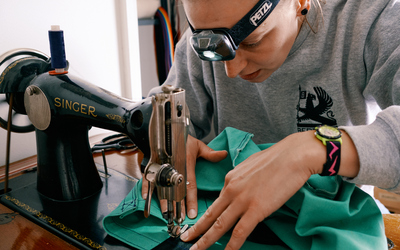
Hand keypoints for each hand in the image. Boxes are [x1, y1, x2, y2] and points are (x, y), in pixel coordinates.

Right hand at [141, 135, 227, 218]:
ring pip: (161, 187)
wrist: (166, 130)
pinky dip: (146, 188)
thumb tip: (224, 154)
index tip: (192, 213)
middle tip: (179, 219)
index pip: (189, 185)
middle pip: (175, 191)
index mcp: (185, 163)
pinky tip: (146, 199)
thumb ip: (210, 153)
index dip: (191, 200)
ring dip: (163, 201)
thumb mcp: (198, 145)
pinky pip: (147, 178)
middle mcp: (172, 167)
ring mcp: (161, 167)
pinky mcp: (152, 166)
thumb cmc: (183, 140)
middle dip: (177, 206)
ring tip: (166, 214)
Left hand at [180, 131, 326, 249]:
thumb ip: (242, 178)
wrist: (292, 156)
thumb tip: (241, 187)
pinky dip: (231, 246)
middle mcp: (232, 189)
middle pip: (211, 214)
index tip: (201, 223)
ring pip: (219, 225)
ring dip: (206, 240)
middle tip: (184, 239)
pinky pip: (240, 232)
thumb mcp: (251, 165)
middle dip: (196, 229)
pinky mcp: (256, 210)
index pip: (217, 200)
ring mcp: (242, 200)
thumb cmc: (277, 158)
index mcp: (231, 178)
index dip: (208, 214)